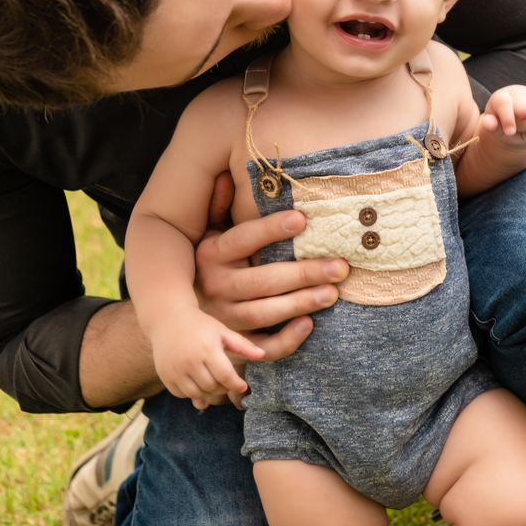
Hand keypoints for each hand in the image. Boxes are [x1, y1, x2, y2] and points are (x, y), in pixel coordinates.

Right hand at [152, 308, 265, 411]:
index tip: (243, 386)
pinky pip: (182, 394)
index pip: (226, 376)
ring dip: (208, 392)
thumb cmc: (199, 324)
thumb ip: (242, 345)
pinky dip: (191, 392)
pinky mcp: (165, 376)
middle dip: (223, 387)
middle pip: (212, 387)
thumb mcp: (222, 331)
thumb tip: (262, 355)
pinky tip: (196, 381)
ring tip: (213, 382)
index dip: (236, 384)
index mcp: (207, 349)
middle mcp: (190, 361)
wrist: (168, 319)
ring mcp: (175, 370)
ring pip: (197, 393)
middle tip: (227, 382)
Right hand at [194, 171, 348, 356]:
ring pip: (265, 313)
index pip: (242, 240)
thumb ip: (218, 207)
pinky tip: (309, 324)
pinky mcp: (237, 346)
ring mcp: (226, 320)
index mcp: (210, 255)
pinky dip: (286, 340)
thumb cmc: (213, 265)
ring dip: (301, 302)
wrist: (185, 319)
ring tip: (333, 293)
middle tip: (339, 266)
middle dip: (303, 272)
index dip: (270, 230)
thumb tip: (227, 177)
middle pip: (261, 281)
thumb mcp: (208, 233)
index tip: (302, 219)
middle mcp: (216, 287)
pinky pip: (263, 348)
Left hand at [476, 86, 525, 151]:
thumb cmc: (505, 129)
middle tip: (521, 132)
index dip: (507, 119)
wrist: (520, 131)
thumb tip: (488, 123)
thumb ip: (492, 126)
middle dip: (523, 128)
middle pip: (525, 112)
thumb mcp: (496, 131)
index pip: (504, 103)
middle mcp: (518, 91)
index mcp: (501, 96)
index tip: (510, 132)